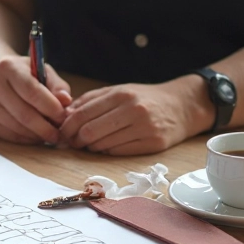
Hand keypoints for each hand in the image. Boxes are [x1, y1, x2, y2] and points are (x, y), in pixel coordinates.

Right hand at [0, 55, 71, 144]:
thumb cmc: (25, 75)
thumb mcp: (43, 72)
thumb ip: (57, 86)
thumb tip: (66, 101)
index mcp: (8, 67)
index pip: (32, 92)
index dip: (50, 108)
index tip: (64, 117)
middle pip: (23, 113)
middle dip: (45, 127)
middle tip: (59, 134)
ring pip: (16, 127)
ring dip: (37, 135)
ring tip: (50, 134)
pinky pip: (9, 135)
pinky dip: (26, 139)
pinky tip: (36, 136)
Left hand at [59, 80, 205, 154]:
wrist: (181, 106)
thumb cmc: (144, 98)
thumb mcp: (118, 91)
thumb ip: (90, 100)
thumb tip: (64, 114)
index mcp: (121, 94)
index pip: (82, 114)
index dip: (67, 127)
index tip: (62, 133)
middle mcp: (133, 110)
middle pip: (90, 132)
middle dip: (75, 140)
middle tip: (72, 142)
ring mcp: (144, 128)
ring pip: (102, 145)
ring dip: (90, 147)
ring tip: (89, 143)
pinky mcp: (153, 144)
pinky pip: (118, 152)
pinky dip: (106, 151)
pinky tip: (107, 146)